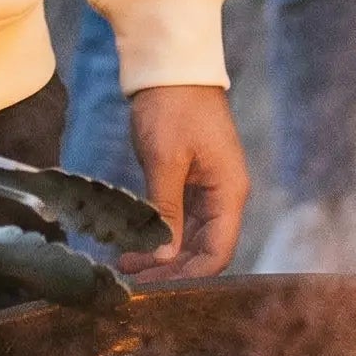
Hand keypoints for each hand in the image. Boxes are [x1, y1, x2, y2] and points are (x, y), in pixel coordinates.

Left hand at [120, 85, 247, 279]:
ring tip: (127, 268)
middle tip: (134, 285)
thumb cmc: (173, 106)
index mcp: (228, 192)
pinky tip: (133, 245)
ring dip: (161, 255)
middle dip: (170, 270)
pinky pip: (177, 218)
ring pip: (188, 236)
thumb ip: (165, 209)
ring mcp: (206, 187)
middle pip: (202, 249)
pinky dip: (158, 233)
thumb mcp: (166, 158)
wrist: (170, 64)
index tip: (157, 290)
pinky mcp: (188, 179)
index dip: (190, 277)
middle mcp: (222, 195)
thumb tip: (164, 256)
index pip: (217, 252)